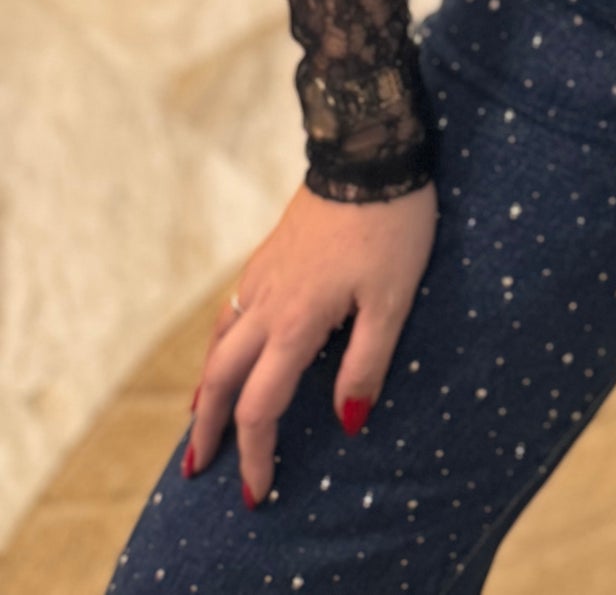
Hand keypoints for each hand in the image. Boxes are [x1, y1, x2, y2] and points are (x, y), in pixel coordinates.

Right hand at [182, 178, 436, 506]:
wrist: (369, 148)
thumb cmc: (392, 224)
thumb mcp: (393, 299)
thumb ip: (367, 363)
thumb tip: (347, 423)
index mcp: (295, 323)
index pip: (261, 406)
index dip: (256, 453)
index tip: (257, 491)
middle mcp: (266, 303)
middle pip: (220, 379)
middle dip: (208, 429)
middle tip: (198, 469)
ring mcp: (263, 275)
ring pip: (218, 342)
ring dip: (206, 387)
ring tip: (200, 418)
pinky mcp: (269, 253)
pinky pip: (230, 312)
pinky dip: (218, 345)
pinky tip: (228, 347)